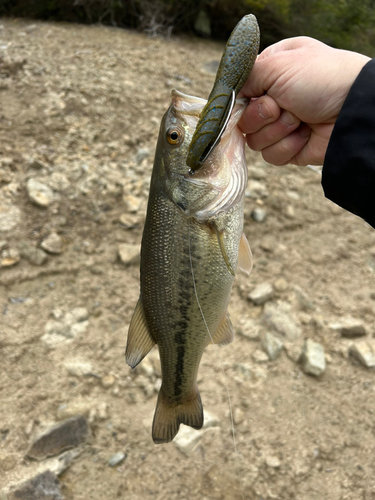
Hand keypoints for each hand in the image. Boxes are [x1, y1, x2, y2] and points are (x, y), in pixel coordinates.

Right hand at [238, 37, 370, 165]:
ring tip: (300, 120)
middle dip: (262, 116)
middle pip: (244, 121)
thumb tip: (230, 96)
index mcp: (273, 73)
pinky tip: (305, 135)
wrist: (352, 111)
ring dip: (277, 131)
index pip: (240, 93)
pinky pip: (271, 156)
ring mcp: (283, 125)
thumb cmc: (320, 79)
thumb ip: (246, 76)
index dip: (241, 100)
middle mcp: (276, 99)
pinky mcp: (291, 148)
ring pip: (255, 142)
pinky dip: (288, 146)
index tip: (249, 99)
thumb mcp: (277, 65)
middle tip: (281, 106)